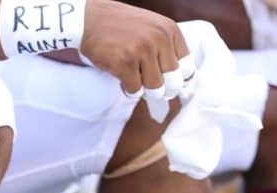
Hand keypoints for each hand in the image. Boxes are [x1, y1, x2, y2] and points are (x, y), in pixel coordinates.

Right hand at [79, 0, 192, 119]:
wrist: (90, 19)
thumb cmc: (120, 26)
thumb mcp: (150, 28)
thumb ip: (165, 47)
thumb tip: (177, 81)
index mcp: (169, 30)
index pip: (186, 67)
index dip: (177, 79)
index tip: (166, 83)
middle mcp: (159, 39)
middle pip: (172, 81)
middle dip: (161, 88)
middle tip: (149, 86)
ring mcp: (142, 51)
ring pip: (154, 88)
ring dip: (144, 90)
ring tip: (134, 80)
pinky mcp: (125, 63)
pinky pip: (135, 89)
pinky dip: (128, 90)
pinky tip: (122, 80)